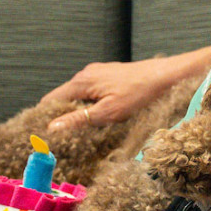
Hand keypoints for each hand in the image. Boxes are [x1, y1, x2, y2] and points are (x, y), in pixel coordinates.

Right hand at [41, 57, 175, 131]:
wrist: (165, 76)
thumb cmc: (139, 93)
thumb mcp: (108, 112)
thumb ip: (79, 119)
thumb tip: (52, 127)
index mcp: (81, 81)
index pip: (51, 100)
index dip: (46, 117)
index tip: (46, 135)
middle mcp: (85, 74)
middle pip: (63, 98)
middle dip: (63, 116)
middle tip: (67, 137)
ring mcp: (97, 73)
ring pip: (78, 95)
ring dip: (79, 111)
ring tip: (85, 129)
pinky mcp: (108, 75)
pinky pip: (91, 92)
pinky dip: (91, 104)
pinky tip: (101, 116)